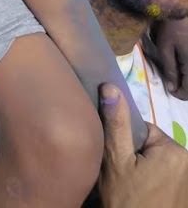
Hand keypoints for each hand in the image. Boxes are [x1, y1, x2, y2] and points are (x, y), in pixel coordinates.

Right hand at [98, 82, 187, 205]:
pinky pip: (169, 177)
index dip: (126, 143)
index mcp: (173, 149)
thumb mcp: (115, 161)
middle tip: (125, 176)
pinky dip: (157, 183)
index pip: (143, 131)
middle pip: (153, 146)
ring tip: (134, 187)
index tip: (118, 160)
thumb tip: (110, 88)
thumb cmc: (127, 200)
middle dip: (138, 157)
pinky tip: (146, 195)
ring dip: (146, 170)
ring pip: (160, 162)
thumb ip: (116, 125)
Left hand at [151, 19, 187, 99]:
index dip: (179, 94)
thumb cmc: (173, 26)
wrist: (186, 9)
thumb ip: (170, 69)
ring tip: (180, 73)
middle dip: (186, 88)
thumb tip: (172, 88)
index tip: (169, 88)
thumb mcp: (165, 48)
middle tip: (175, 81)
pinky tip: (185, 64)